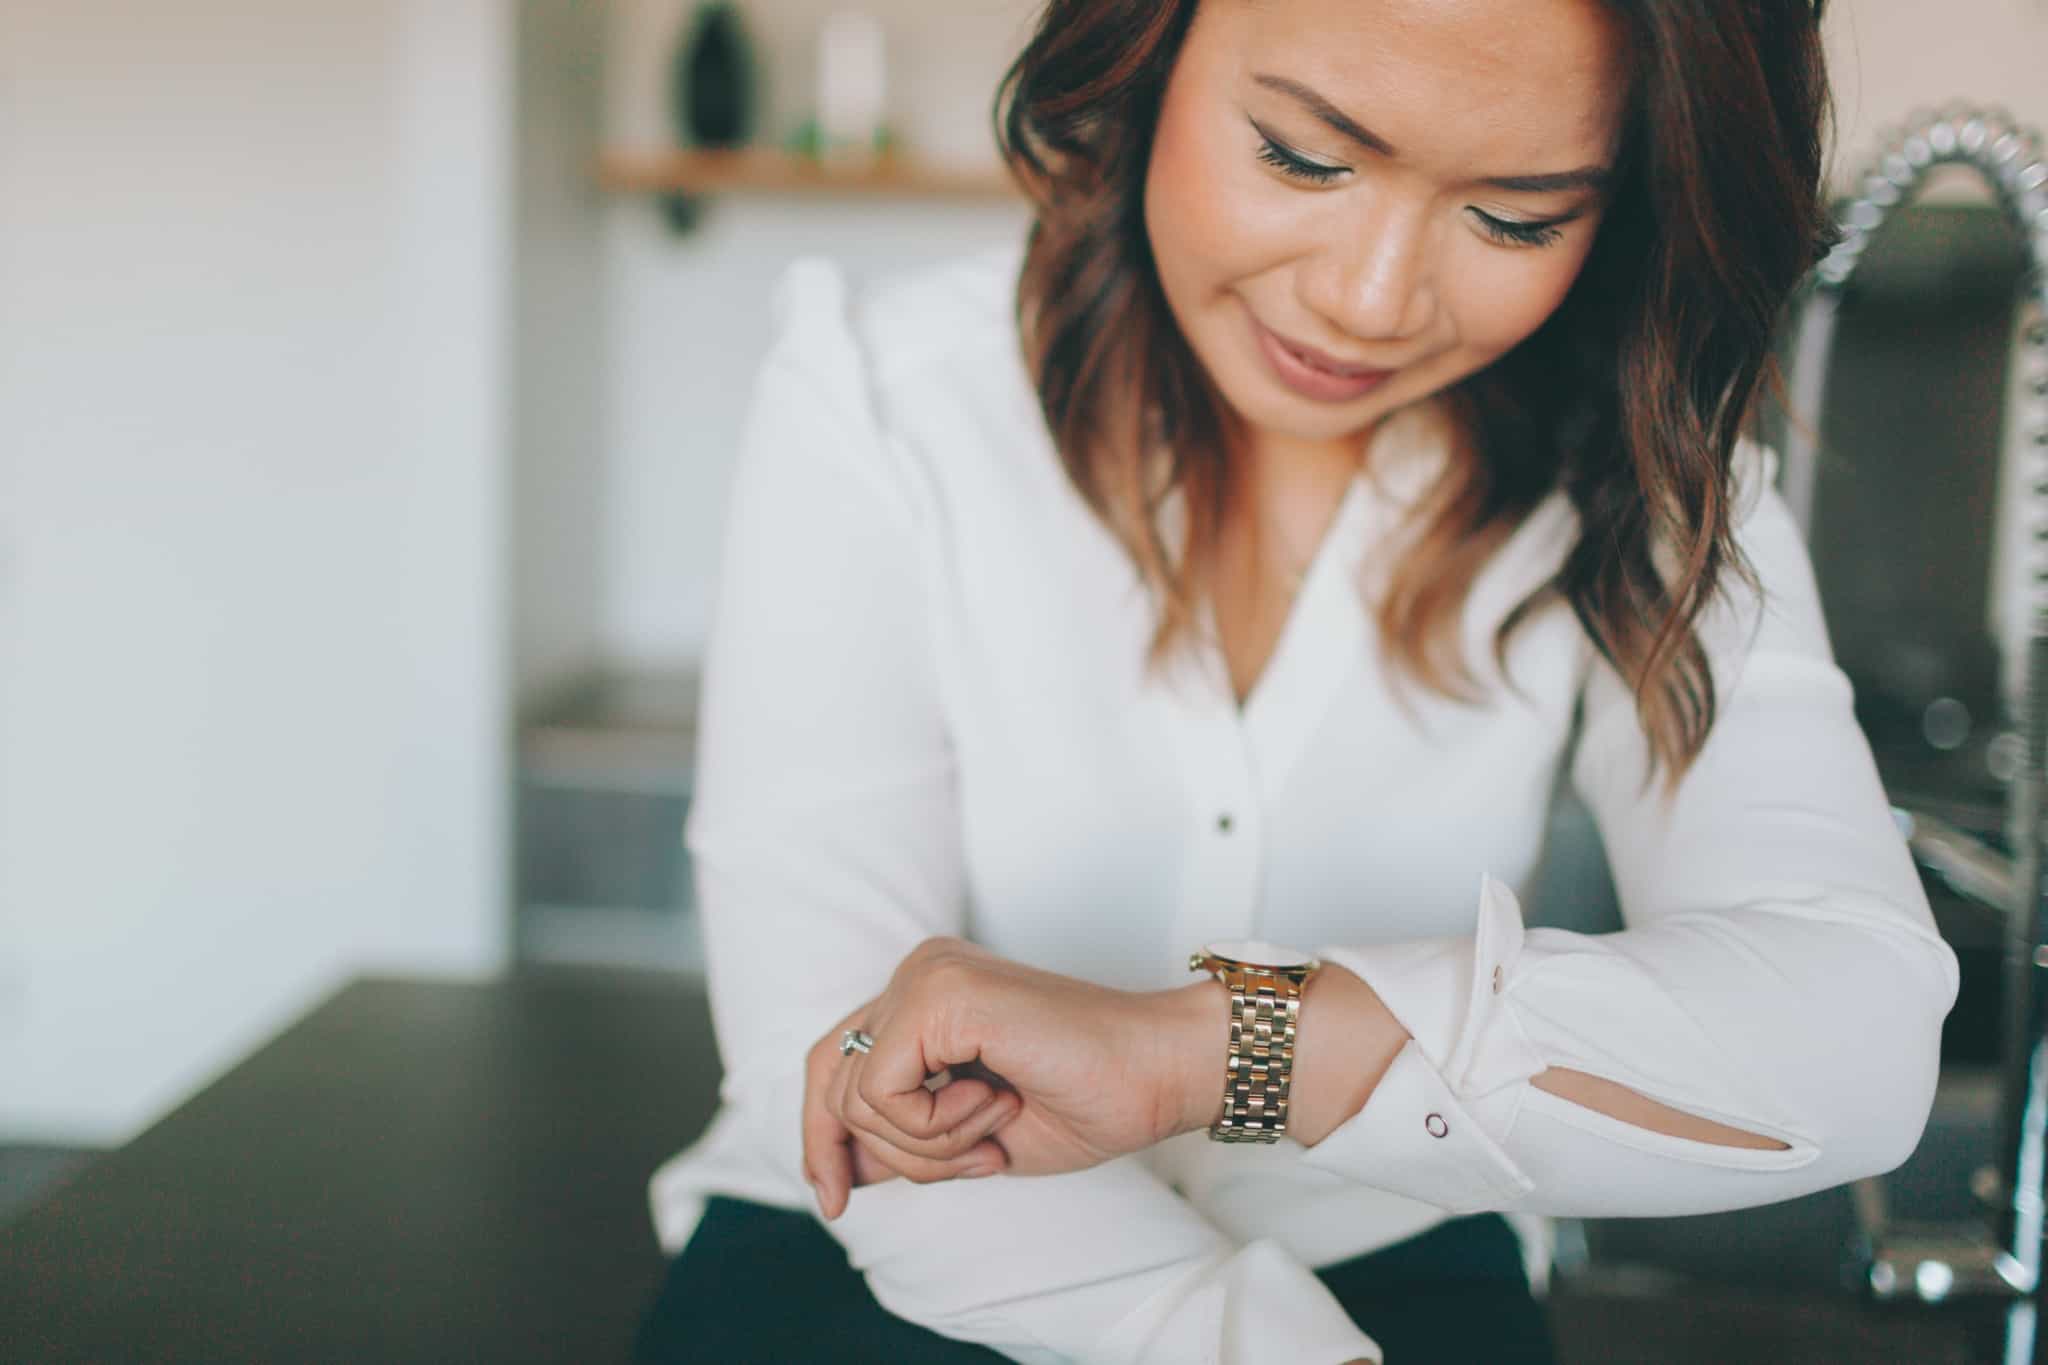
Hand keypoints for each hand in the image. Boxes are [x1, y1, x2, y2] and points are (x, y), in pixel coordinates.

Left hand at [801, 937, 1182, 1218]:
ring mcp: (927, 976)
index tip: (836, 1200)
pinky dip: (936, 1127)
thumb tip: (837, 1168)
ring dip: (930, 1145)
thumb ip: (903, 1141)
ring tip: (999, 1125)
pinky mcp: (941, 994)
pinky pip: (884, 1093)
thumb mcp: (970, 1137)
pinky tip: (998, 1105)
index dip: (822, 1137)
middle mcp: (919, 972)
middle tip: (976, 1163)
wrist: (1157, 1075)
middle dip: (887, 1154)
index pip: (832, 1065)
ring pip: (857, 1098)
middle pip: (831, 1082)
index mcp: (926, 995)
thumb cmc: (1085, 1101)